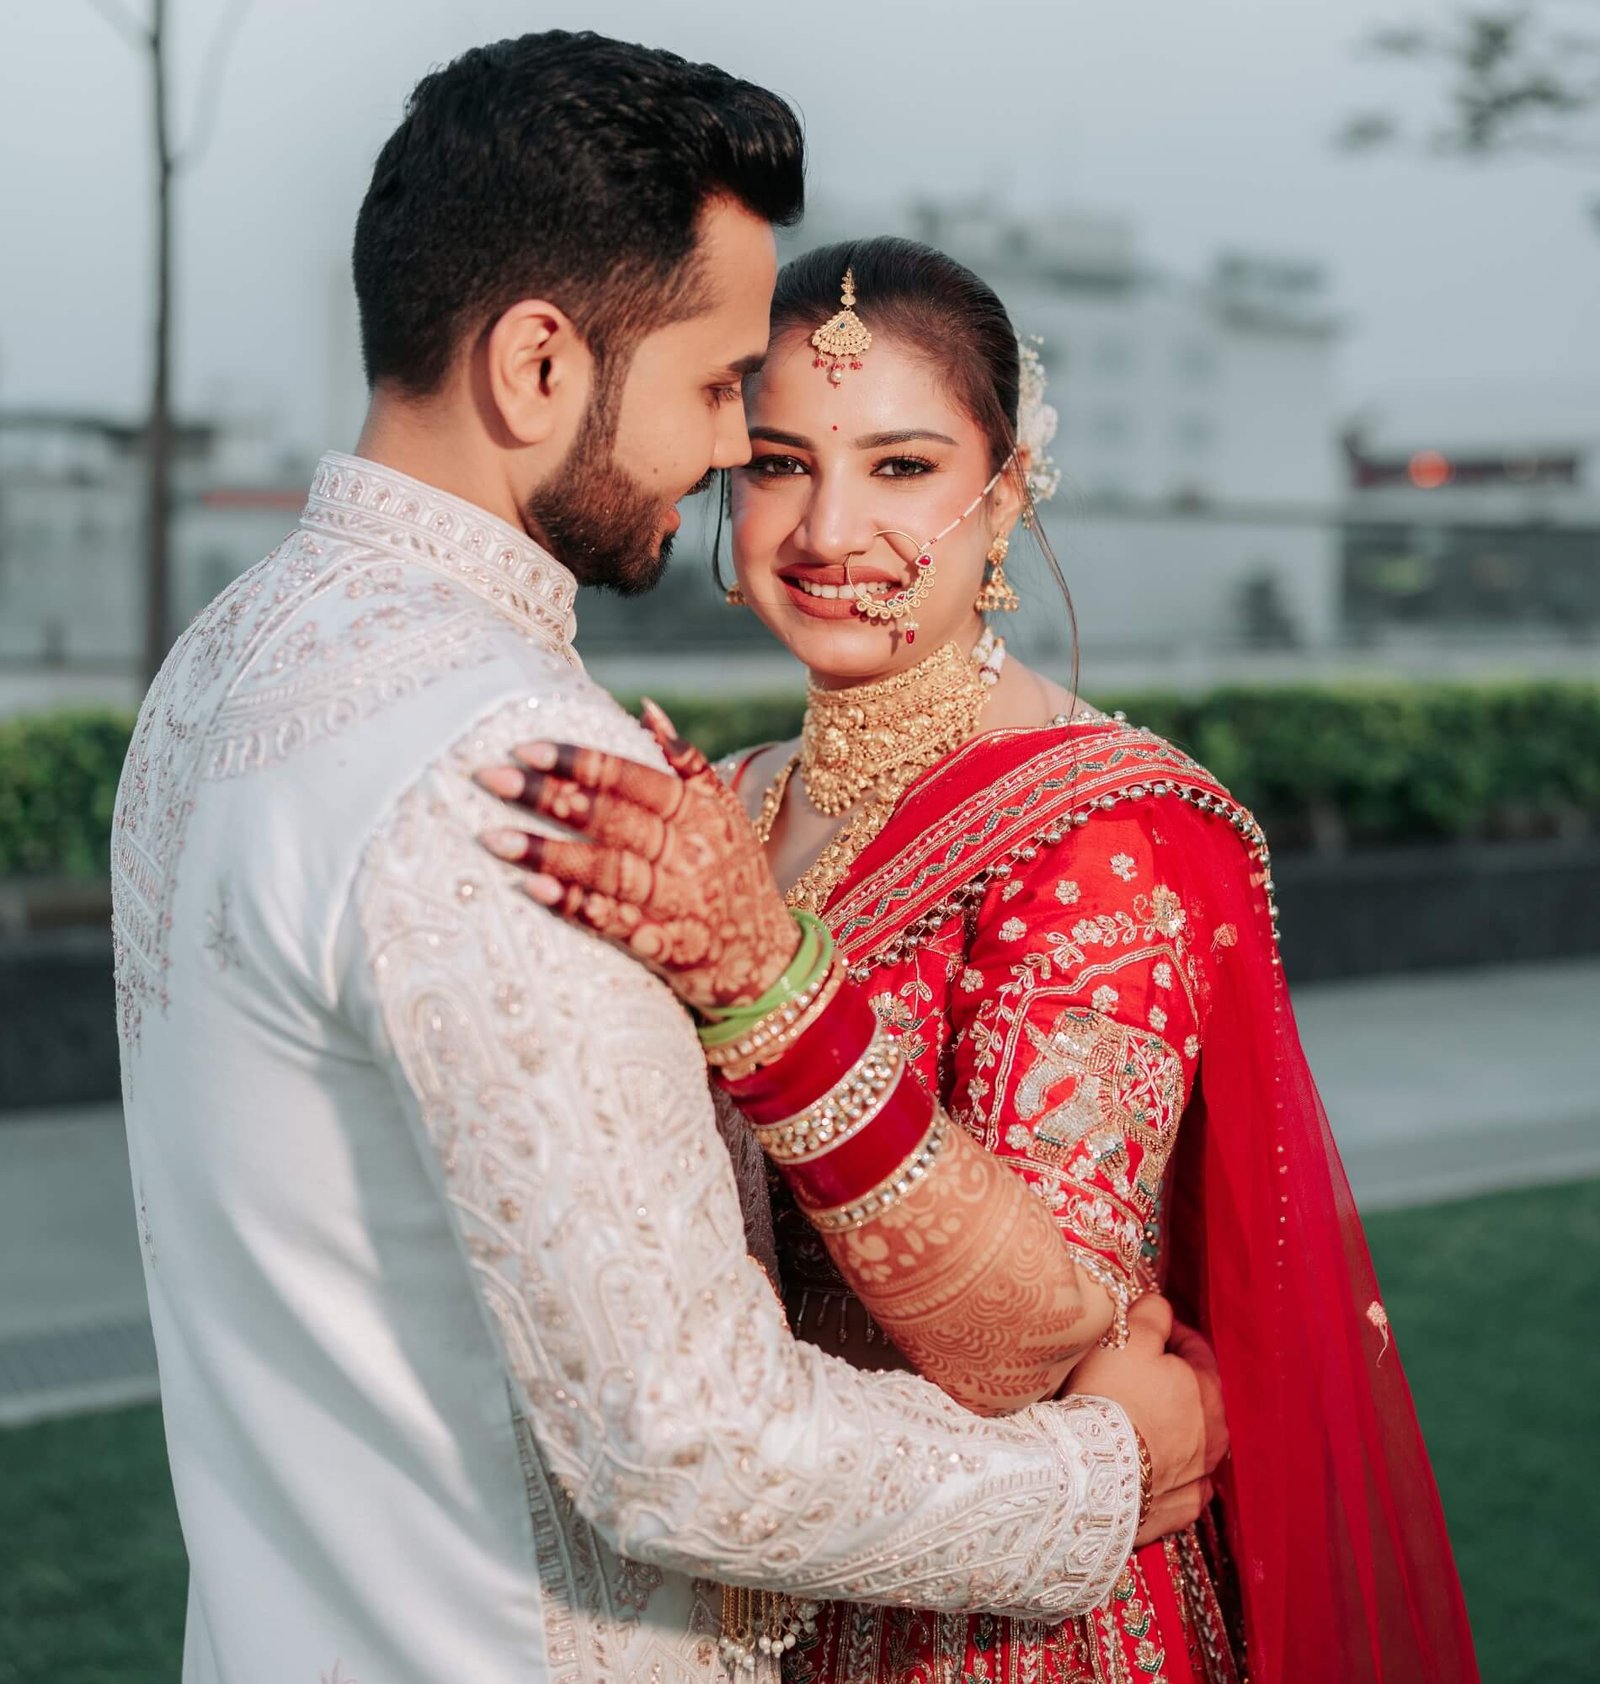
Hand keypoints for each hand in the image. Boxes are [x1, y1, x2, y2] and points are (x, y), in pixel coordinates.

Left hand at [475, 700, 798, 1012]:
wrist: (769, 960)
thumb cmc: (736, 876)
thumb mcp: (725, 813)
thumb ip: (688, 762)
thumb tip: (645, 709)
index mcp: (699, 813)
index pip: (634, 777)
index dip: (581, 761)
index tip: (528, 747)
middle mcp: (690, 852)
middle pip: (612, 818)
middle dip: (549, 797)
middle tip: (491, 778)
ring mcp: (679, 901)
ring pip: (608, 869)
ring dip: (550, 853)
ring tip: (494, 838)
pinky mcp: (669, 946)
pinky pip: (616, 924)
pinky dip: (577, 906)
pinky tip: (535, 890)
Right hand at [1065, 1295, 1227, 1546]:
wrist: (1089, 1473)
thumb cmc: (1111, 1397)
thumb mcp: (1128, 1336)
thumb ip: (1153, 1313)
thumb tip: (1162, 1306)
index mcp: (1209, 1394)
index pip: (1198, 1350)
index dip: (1172, 1334)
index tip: (1147, 1330)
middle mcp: (1215, 1441)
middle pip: (1197, 1399)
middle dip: (1172, 1383)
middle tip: (1135, 1373)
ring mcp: (1197, 1480)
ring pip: (1191, 1444)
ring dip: (1170, 1428)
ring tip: (1134, 1419)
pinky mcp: (1177, 1512)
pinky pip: (1177, 1485)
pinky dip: (1164, 1472)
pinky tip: (1142, 1463)